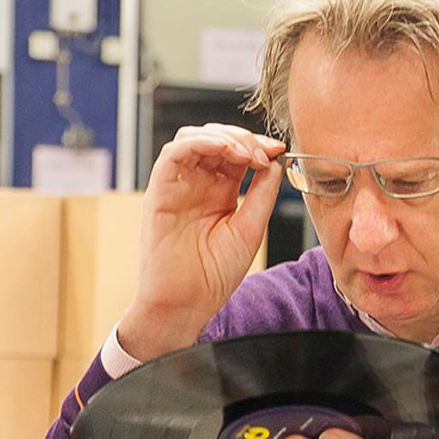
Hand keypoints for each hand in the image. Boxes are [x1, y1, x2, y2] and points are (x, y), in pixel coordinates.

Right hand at [118, 123, 284, 361]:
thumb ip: (262, 194)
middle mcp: (198, 184)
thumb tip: (276, 162)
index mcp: (220, 192)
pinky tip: (223, 151)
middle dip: (243, 138)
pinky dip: (199, 143)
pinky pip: (172, 154)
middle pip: (216, 140)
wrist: (188, 301)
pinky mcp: (159, 191)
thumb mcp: (250, 228)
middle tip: (264, 153)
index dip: (257, 146)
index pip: (236, 154)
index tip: (279, 149)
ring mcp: (177, 186)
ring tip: (246, 154)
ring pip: (193, 139)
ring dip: (223, 137)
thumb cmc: (216, 273)